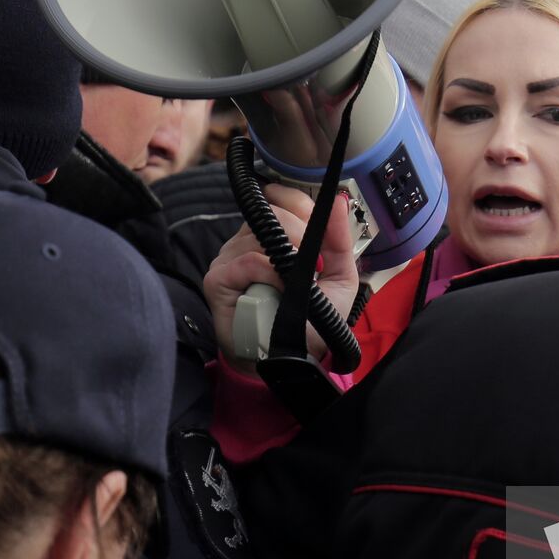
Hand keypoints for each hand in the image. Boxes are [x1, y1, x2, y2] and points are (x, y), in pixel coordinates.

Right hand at [204, 183, 358, 368]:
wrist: (291, 360)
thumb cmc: (312, 321)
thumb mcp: (339, 279)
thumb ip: (339, 240)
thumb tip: (339, 202)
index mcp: (274, 236)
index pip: (281, 199)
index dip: (302, 203)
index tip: (318, 226)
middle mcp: (248, 241)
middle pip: (272, 211)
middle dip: (302, 229)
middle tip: (317, 261)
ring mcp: (229, 258)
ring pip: (258, 233)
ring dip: (290, 253)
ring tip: (303, 281)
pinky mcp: (218, 279)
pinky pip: (246, 260)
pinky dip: (270, 271)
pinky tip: (281, 287)